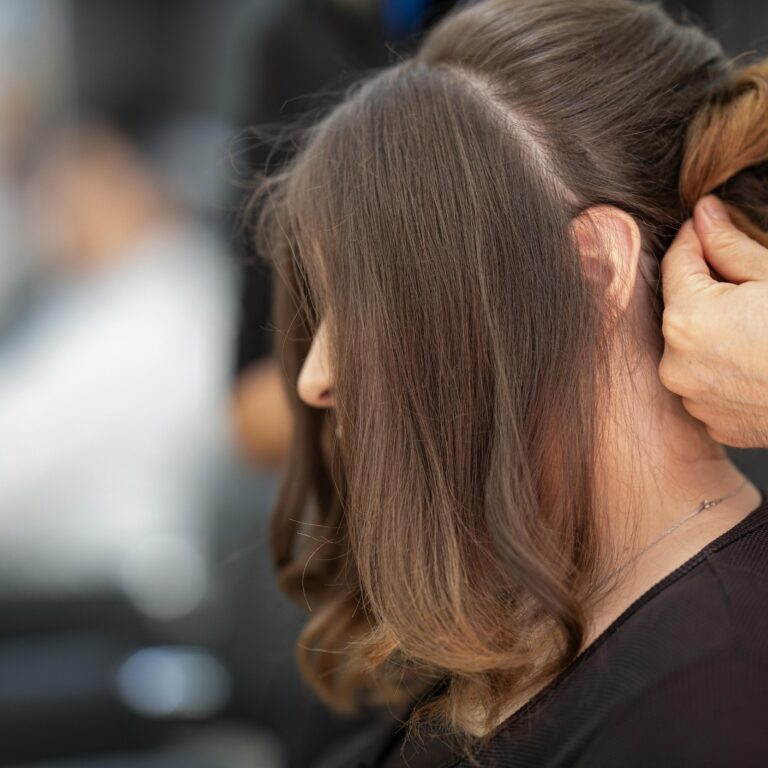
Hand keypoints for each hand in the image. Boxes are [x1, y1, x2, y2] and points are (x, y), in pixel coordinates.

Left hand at [659, 195, 767, 447]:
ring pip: (692, 348)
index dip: (693, 238)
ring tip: (758, 327)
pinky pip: (709, 383)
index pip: (675, 263)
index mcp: (687, 319)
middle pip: (682, 308)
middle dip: (707, 289)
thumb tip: (704, 214)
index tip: (706, 224)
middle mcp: (676, 363)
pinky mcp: (713, 423)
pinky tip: (759, 360)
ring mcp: (693, 399)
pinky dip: (726, 368)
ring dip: (714, 331)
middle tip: (748, 283)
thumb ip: (730, 246)